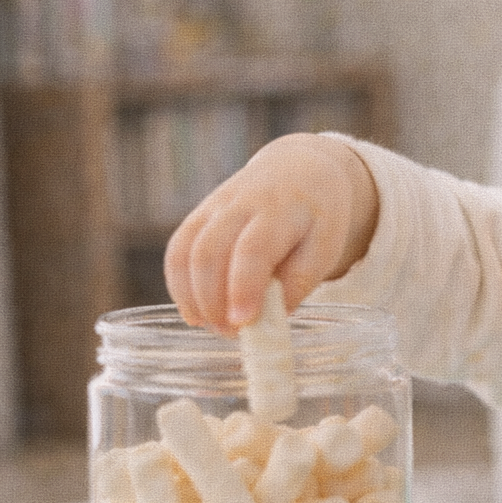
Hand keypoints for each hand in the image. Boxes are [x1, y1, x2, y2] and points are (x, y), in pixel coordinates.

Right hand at [163, 133, 378, 335]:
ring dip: (192, 296)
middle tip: (229, 333)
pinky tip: (194, 312)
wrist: (299, 169)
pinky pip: (177, 250)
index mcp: (281, 210)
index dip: (243, 287)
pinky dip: (179, 285)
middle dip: (213, 299)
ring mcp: (214, 207)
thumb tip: (266, 319)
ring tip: (212, 326)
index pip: (253, 249)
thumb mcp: (324, 247)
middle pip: (210, 251)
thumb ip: (298, 282)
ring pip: (186, 251)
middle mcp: (241, 204)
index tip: (242, 322)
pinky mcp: (198, 215)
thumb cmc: (316, 217)